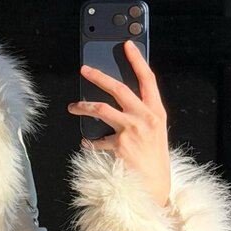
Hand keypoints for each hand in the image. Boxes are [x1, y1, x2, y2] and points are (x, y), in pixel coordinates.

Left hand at [67, 41, 171, 207]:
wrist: (155, 185)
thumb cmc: (153, 158)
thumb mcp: (154, 132)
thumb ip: (140, 114)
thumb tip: (117, 99)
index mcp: (156, 111)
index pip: (148, 79)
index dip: (137, 60)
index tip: (127, 45)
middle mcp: (146, 118)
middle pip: (119, 89)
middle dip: (99, 76)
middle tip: (85, 69)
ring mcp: (133, 131)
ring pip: (101, 109)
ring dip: (84, 106)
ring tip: (73, 107)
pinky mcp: (120, 145)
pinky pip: (98, 139)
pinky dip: (90, 141)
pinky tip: (87, 142)